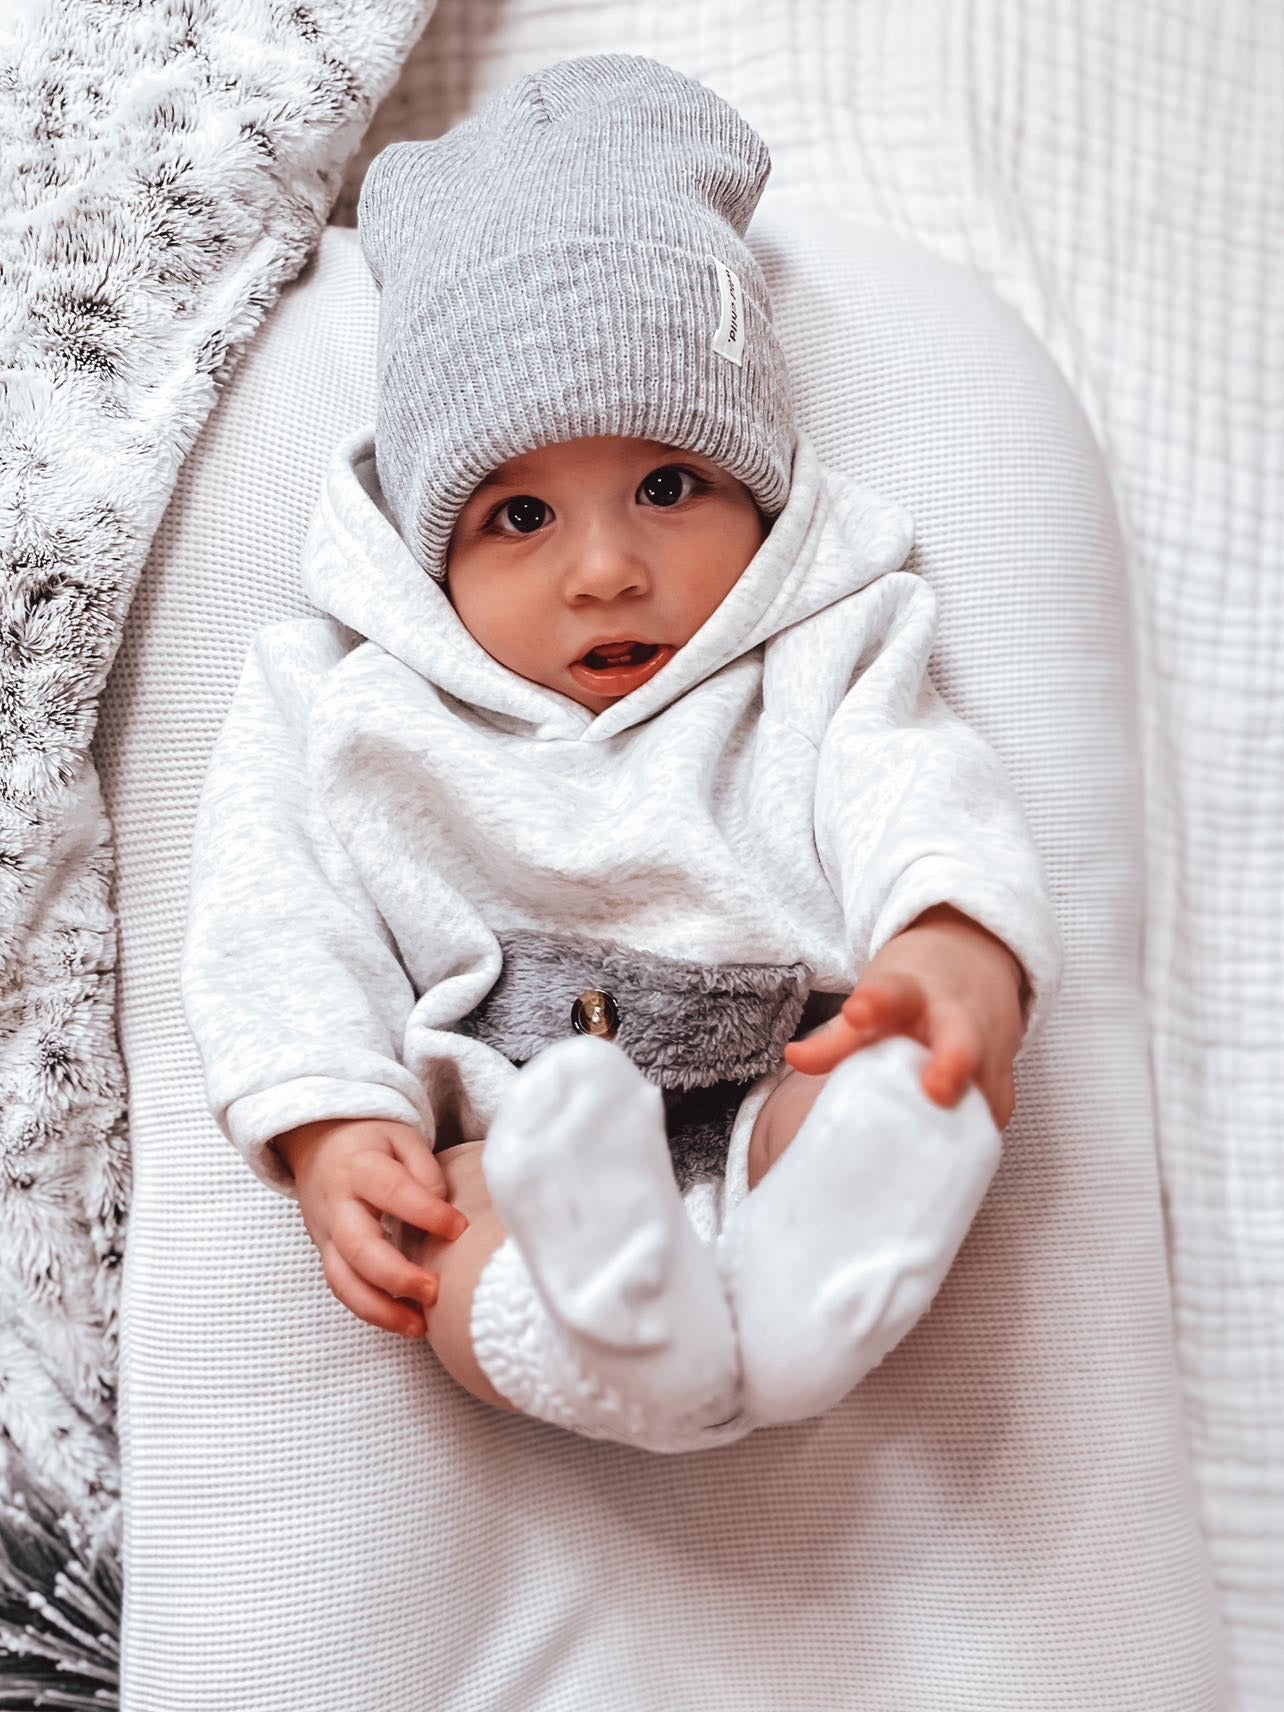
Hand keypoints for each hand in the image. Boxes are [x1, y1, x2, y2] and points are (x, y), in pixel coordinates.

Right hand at [273, 1117, 467, 1339]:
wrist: (319, 1146)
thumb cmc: (371, 1144)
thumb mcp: (401, 1138)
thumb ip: (425, 1171)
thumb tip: (443, 1212)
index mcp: (360, 1168)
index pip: (393, 1192)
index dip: (427, 1212)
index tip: (459, 1228)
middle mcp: (337, 1206)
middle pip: (358, 1248)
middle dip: (396, 1276)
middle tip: (434, 1291)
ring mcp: (327, 1235)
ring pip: (343, 1281)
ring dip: (381, 1310)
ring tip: (421, 1327)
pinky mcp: (328, 1256)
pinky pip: (344, 1290)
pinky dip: (373, 1311)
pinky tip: (407, 1322)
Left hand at [783, 906, 1025, 1128]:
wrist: (973, 960)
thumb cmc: (913, 992)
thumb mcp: (876, 1002)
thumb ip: (837, 1038)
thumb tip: (793, 1058)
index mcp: (914, 993)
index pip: (893, 993)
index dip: (874, 1003)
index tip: (857, 1012)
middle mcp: (958, 1018)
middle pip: (959, 1040)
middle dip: (951, 1064)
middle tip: (937, 1090)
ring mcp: (988, 1048)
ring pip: (985, 1083)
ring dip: (967, 1113)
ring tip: (944, 1148)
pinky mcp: (1004, 1078)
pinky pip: (993, 1110)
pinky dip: (976, 1133)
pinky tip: (956, 1161)